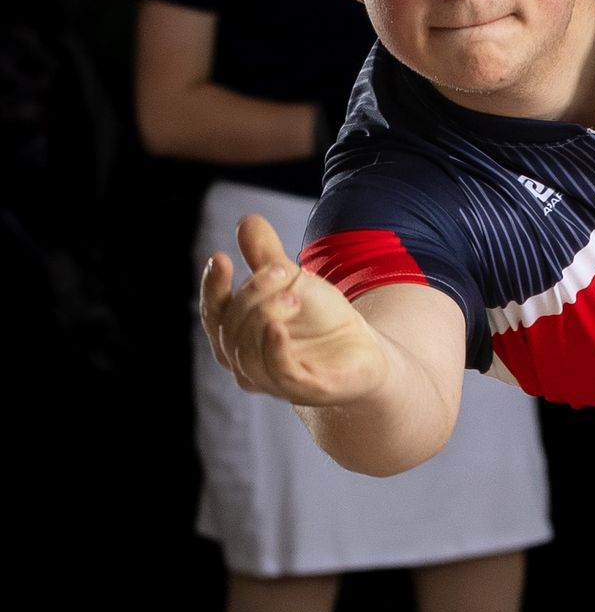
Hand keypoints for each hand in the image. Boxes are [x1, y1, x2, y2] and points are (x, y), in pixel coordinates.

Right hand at [200, 214, 389, 407]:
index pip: (214, 313)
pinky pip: (280, 374)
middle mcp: (248, 363)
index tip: (220, 257)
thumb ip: (267, 257)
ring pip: (248, 352)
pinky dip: (274, 350)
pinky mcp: (307, 390)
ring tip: (292, 293)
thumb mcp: (294, 283)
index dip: (212, 288)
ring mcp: (275, 381)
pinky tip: (278, 327)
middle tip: (281, 269)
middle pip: (231, 328)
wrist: (366, 355)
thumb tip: (248, 220)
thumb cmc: (321, 321)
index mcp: (238, 337)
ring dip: (264, 315)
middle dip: (252, 293)